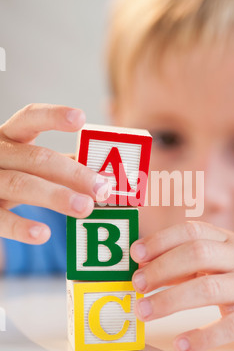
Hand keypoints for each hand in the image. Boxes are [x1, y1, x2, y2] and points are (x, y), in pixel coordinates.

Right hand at [0, 104, 110, 243]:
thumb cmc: (13, 175)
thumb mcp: (29, 164)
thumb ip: (62, 164)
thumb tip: (105, 175)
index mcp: (11, 137)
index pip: (29, 118)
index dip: (52, 117)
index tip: (80, 118)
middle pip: (36, 158)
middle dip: (73, 173)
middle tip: (103, 188)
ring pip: (20, 185)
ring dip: (56, 196)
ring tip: (85, 208)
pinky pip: (0, 219)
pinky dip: (21, 227)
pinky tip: (43, 234)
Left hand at [131, 222, 233, 350]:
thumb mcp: (219, 260)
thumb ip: (185, 264)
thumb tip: (144, 269)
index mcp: (226, 240)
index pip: (191, 231)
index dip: (161, 240)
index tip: (136, 254)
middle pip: (197, 255)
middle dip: (162, 269)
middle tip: (137, 284)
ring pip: (209, 289)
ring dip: (170, 300)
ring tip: (144, 311)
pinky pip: (230, 327)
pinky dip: (203, 336)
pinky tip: (182, 343)